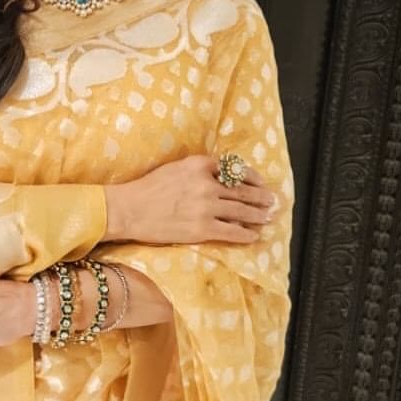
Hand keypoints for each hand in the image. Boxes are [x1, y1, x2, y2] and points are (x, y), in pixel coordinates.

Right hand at [103, 154, 275, 245]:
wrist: (129, 209)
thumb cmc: (148, 188)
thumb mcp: (175, 168)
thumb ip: (198, 170)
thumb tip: (221, 177)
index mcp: (198, 164)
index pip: (233, 168)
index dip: (251, 176)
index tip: (260, 181)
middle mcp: (206, 184)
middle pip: (242, 190)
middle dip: (260, 196)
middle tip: (271, 200)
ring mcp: (205, 207)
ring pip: (241, 211)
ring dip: (257, 215)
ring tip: (267, 217)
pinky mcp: (202, 228)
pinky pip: (231, 231)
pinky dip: (245, 234)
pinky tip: (253, 235)